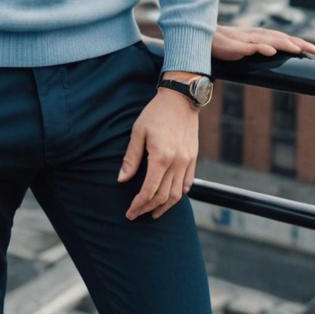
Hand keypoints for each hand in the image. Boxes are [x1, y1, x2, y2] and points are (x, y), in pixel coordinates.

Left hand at [117, 89, 198, 220]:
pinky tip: (171, 198)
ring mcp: (187, 161)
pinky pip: (188, 183)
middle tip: (137, 214)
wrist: (180, 98)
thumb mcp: (138, 131)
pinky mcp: (193, 158)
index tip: (130, 212)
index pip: (149, 191)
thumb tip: (121, 179)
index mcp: (160, 157)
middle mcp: (176, 163)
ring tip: (153, 212)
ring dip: (164, 206)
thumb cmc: (156, 113)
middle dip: (148, 208)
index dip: (138, 204)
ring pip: (178, 194)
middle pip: (163, 196)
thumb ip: (131, 158)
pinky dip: (179, 194)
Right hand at [212, 24, 314, 60]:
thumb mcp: (241, 47)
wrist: (201, 39)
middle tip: (312, 49)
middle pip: (277, 37)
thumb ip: (254, 50)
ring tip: (297, 49)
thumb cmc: (222, 44)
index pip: (278, 37)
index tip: (310, 48)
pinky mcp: (234, 46)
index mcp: (256, 35)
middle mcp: (253, 35)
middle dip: (295, 42)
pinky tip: (271, 51)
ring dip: (283, 44)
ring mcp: (244, 40)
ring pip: (267, 40)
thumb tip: (270, 57)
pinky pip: (250, 47)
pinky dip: (261, 48)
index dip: (294, 41)